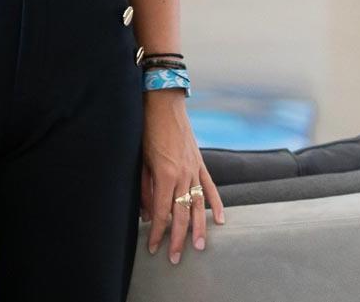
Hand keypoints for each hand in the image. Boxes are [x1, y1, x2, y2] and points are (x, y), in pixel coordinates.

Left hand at [140, 90, 224, 262]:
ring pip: (198, 204)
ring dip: (199, 228)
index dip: (157, 231)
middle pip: (181, 213)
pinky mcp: (200, 162)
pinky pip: (210, 186)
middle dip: (177, 238)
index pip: (161, 211)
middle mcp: (183, 174)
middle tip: (175, 257)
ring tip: (200, 247)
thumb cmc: (147, 128)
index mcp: (165, 174)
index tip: (153, 247)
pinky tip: (219, 220)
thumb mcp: (140, 158)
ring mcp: (195, 169)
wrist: (164, 103)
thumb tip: (146, 212)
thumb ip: (145, 187)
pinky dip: (215, 204)